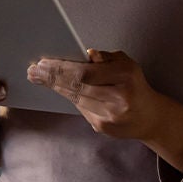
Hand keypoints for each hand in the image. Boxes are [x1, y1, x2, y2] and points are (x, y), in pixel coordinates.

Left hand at [27, 49, 159, 138]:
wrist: (149, 117)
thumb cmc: (134, 84)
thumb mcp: (126, 63)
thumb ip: (105, 57)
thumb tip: (86, 54)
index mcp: (124, 77)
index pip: (85, 72)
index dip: (62, 68)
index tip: (43, 62)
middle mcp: (118, 98)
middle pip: (76, 86)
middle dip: (52, 77)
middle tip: (33, 70)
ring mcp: (110, 115)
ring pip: (75, 98)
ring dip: (55, 87)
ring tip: (39, 77)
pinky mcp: (102, 127)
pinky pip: (80, 108)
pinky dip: (68, 96)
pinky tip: (57, 88)